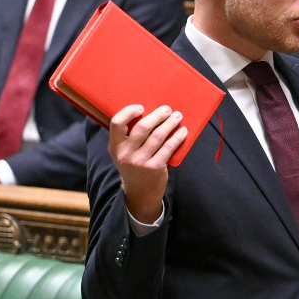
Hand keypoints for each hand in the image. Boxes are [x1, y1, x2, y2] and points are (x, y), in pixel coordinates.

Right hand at [108, 104, 186, 226]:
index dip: (129, 112)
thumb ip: (129, 136)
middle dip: (158, 115)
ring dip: (170, 124)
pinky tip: (183, 131)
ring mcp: (140, 161)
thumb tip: (148, 112)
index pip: (117, 123)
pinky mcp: (155, 167)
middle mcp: (125, 153)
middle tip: (167, 109)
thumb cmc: (133, 165)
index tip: (141, 107)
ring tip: (177, 117)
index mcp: (115, 146)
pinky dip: (177, 137)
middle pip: (142, 127)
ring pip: (158, 136)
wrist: (139, 191)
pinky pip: (169, 147)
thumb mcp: (123, 152)